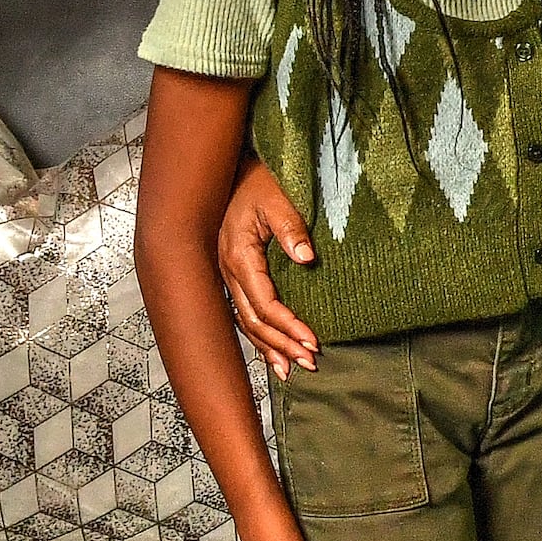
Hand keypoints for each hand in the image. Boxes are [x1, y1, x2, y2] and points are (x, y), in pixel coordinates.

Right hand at [219, 159, 322, 373]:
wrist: (235, 170)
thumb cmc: (259, 181)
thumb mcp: (278, 199)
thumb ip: (292, 229)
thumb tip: (307, 258)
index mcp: (239, 256)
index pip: (265, 304)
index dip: (288, 326)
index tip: (313, 341)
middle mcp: (229, 272)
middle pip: (254, 321)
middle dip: (282, 345)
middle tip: (310, 362)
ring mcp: (228, 276)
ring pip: (246, 323)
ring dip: (270, 347)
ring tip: (293, 370)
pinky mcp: (235, 277)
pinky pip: (244, 314)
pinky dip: (258, 337)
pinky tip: (271, 355)